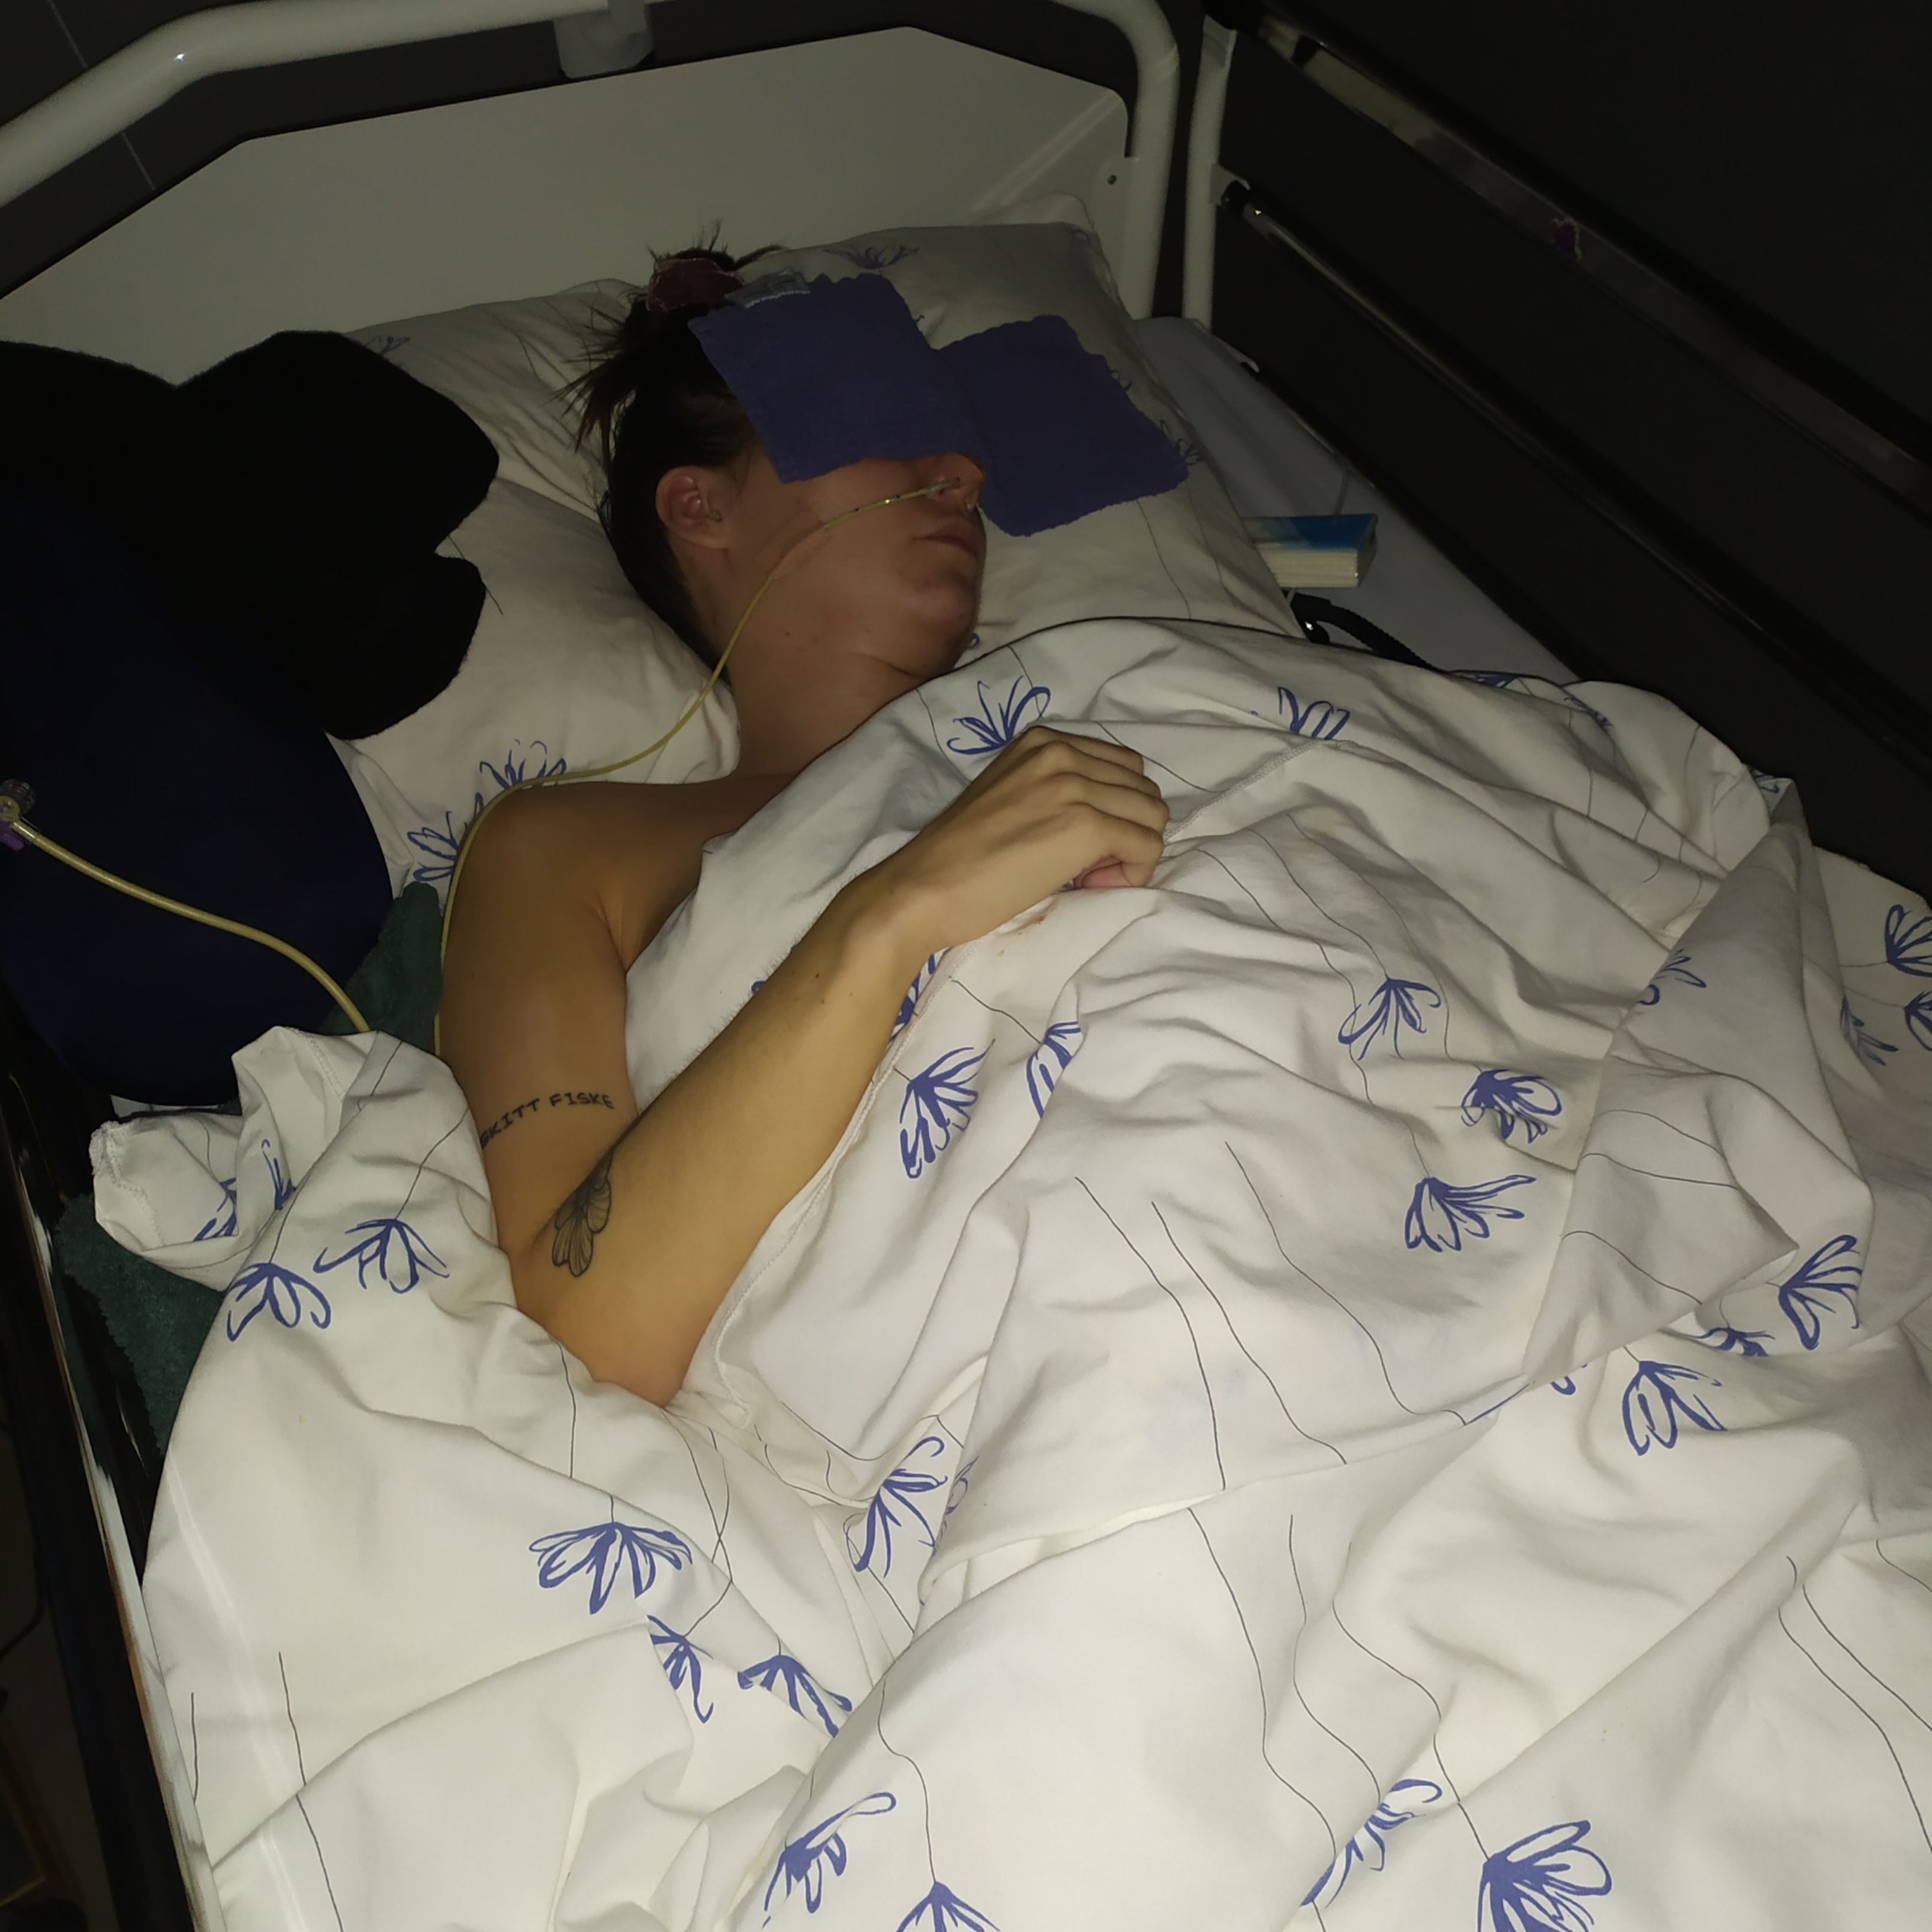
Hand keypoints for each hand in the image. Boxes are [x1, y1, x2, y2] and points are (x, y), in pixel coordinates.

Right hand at [847, 726, 1168, 963]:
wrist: (923, 887)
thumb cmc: (959, 857)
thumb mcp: (1012, 797)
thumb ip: (1057, 791)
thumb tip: (1108, 820)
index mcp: (1044, 740)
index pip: (1123, 767)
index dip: (1113, 810)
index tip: (1077, 845)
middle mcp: (1062, 751)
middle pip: (1143, 790)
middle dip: (1126, 832)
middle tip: (1084, 867)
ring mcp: (1075, 785)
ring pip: (1153, 817)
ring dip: (1131, 853)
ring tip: (1085, 877)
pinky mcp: (1085, 825)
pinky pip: (1148, 846)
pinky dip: (1131, 873)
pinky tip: (1088, 885)